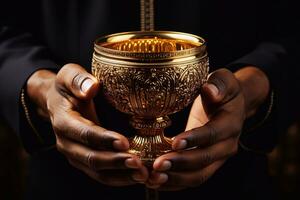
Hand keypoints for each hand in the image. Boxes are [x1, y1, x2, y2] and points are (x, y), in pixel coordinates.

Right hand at [27, 63, 147, 185]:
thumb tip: (91, 88)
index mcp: (63, 121)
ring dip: (119, 175)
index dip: (103, 139)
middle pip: (90, 157)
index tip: (124, 141)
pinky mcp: (84, 161)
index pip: (83, 133)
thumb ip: (77, 80)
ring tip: (141, 174)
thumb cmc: (67, 87)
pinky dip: (119, 178)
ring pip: (96, 171)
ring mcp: (75, 154)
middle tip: (137, 162)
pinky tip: (137, 176)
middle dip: (114, 161)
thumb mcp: (68, 75)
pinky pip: (101, 175)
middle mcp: (66, 142)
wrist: (58, 102)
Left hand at [147, 67, 268, 190]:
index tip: (175, 142)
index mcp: (231, 123)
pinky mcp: (206, 164)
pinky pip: (192, 178)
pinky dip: (174, 183)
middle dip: (181, 163)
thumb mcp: (224, 80)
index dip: (195, 139)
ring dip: (176, 178)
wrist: (230, 105)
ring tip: (153, 177)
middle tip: (157, 164)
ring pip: (199, 175)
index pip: (213, 134)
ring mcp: (217, 158)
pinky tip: (155, 181)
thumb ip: (219, 83)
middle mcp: (227, 145)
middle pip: (205, 160)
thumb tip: (210, 90)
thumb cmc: (223, 90)